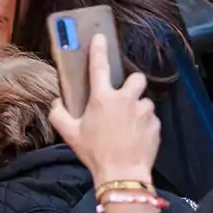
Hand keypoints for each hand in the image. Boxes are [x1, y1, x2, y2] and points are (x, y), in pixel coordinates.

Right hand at [49, 33, 158, 186]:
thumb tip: (57, 102)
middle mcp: (125, 100)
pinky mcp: (156, 125)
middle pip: (136, 78)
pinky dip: (144, 124)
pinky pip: (151, 119)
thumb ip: (58, 114)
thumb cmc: (94, 153)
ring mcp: (143, 112)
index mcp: (102, 99)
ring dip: (137, 108)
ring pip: (144, 101)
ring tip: (128, 124)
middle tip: (123, 97)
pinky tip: (135, 137)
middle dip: (131, 84)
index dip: (99, 49)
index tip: (101, 38)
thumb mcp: (70, 135)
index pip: (99, 66)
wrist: (122, 174)